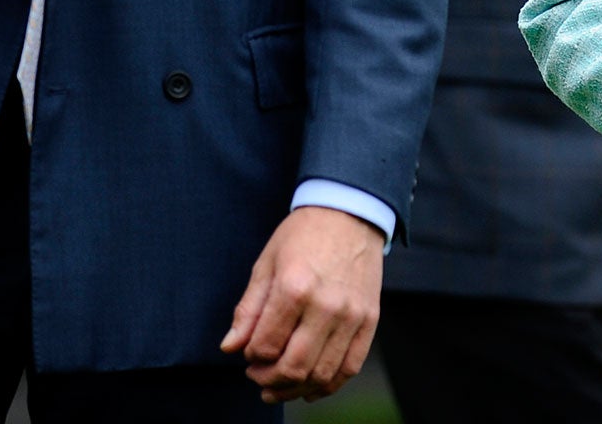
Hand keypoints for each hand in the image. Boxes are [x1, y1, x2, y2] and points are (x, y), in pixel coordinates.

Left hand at [220, 206, 383, 403]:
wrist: (351, 212)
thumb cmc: (304, 235)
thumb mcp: (267, 264)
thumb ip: (249, 309)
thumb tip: (231, 347)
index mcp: (294, 287)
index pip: (265, 347)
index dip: (250, 357)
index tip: (249, 352)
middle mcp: (326, 305)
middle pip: (293, 368)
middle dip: (268, 381)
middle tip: (258, 376)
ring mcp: (352, 314)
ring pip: (321, 374)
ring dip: (295, 389)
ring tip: (280, 385)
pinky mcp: (370, 319)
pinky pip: (350, 366)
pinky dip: (329, 384)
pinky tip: (311, 385)